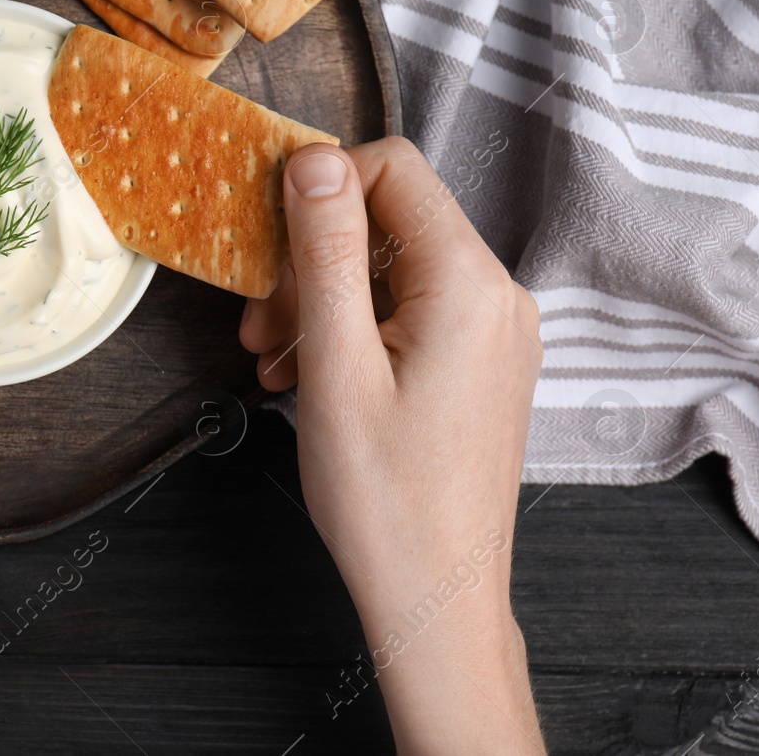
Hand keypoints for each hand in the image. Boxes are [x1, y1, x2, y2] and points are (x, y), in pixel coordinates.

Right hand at [241, 136, 543, 753]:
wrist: (436, 597)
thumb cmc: (385, 500)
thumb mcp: (335, 364)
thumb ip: (325, 251)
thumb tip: (315, 160)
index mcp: (469, 284)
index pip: (394, 168)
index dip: (321, 188)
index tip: (268, 239)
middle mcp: (498, 296)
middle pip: (390, 220)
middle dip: (313, 257)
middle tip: (260, 321)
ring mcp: (495, 332)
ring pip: (394, 269)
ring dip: (324, 298)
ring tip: (275, 357)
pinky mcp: (482, 362)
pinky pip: (411, 312)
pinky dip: (354, 328)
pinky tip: (308, 374)